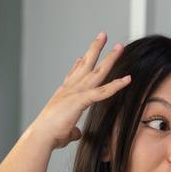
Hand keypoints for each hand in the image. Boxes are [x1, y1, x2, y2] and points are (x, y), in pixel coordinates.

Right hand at [30, 32, 130, 149]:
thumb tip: (77, 133)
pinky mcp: (81, 99)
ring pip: (97, 71)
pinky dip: (116, 85)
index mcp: (65, 94)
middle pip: (86, 64)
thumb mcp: (65, 131)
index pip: (73, 75)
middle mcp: (70, 88)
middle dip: (95, 49)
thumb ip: (73, 130)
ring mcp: (76, 91)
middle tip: (103, 35)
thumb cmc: (51, 135)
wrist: (43, 135)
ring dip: (109, 58)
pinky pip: (103, 91)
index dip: (79, 65)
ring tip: (120, 46)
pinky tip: (127, 79)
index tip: (83, 56)